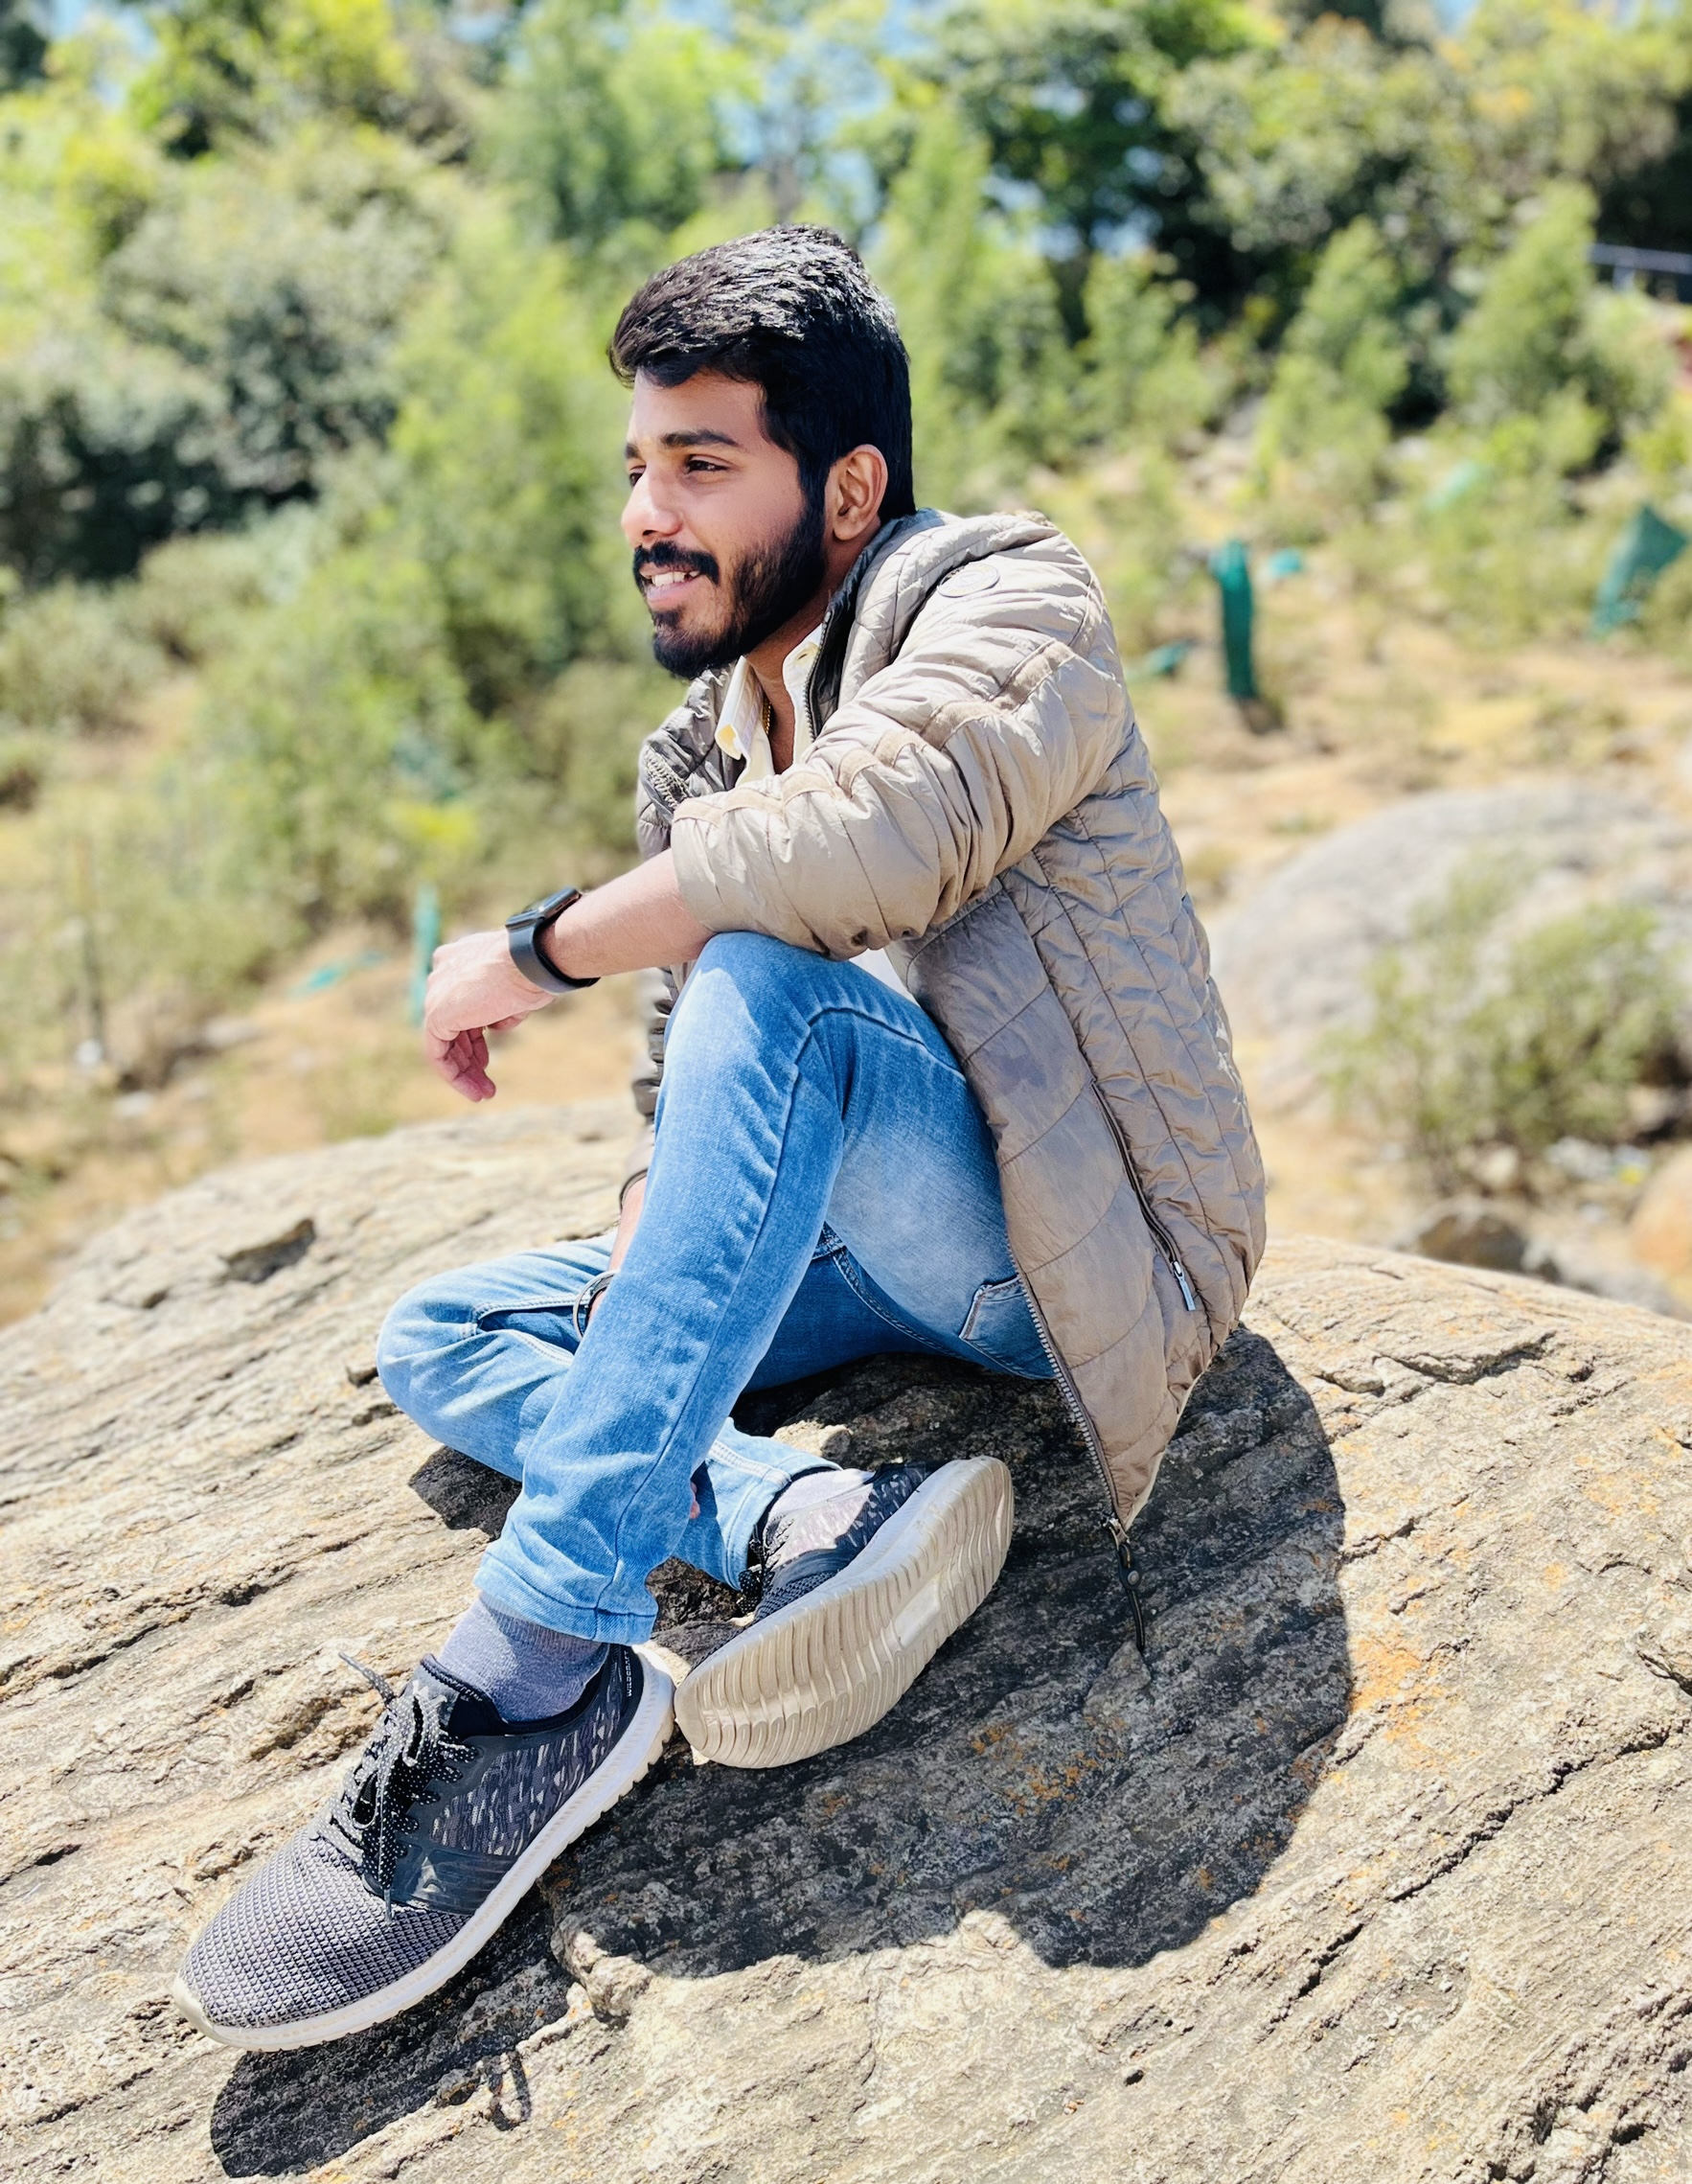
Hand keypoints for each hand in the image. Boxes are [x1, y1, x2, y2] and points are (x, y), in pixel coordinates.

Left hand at [423, 928, 553, 1100]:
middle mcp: (441, 974)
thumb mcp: (516, 990)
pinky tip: (474, 1090)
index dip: (474, 1038)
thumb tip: (496, 1023)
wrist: (531, 962)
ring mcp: (436, 993)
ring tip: (485, 1093)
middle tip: (487, 1084)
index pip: (460, 1007)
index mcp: (458, 961)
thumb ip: (500, 1005)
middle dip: (470, 1058)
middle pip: (452, 1027)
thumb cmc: (535, 971)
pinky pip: (438, 1053)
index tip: (486, 1059)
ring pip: (444, 1043)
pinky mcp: (436, 1014)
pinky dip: (454, 1074)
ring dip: (465, 1072)